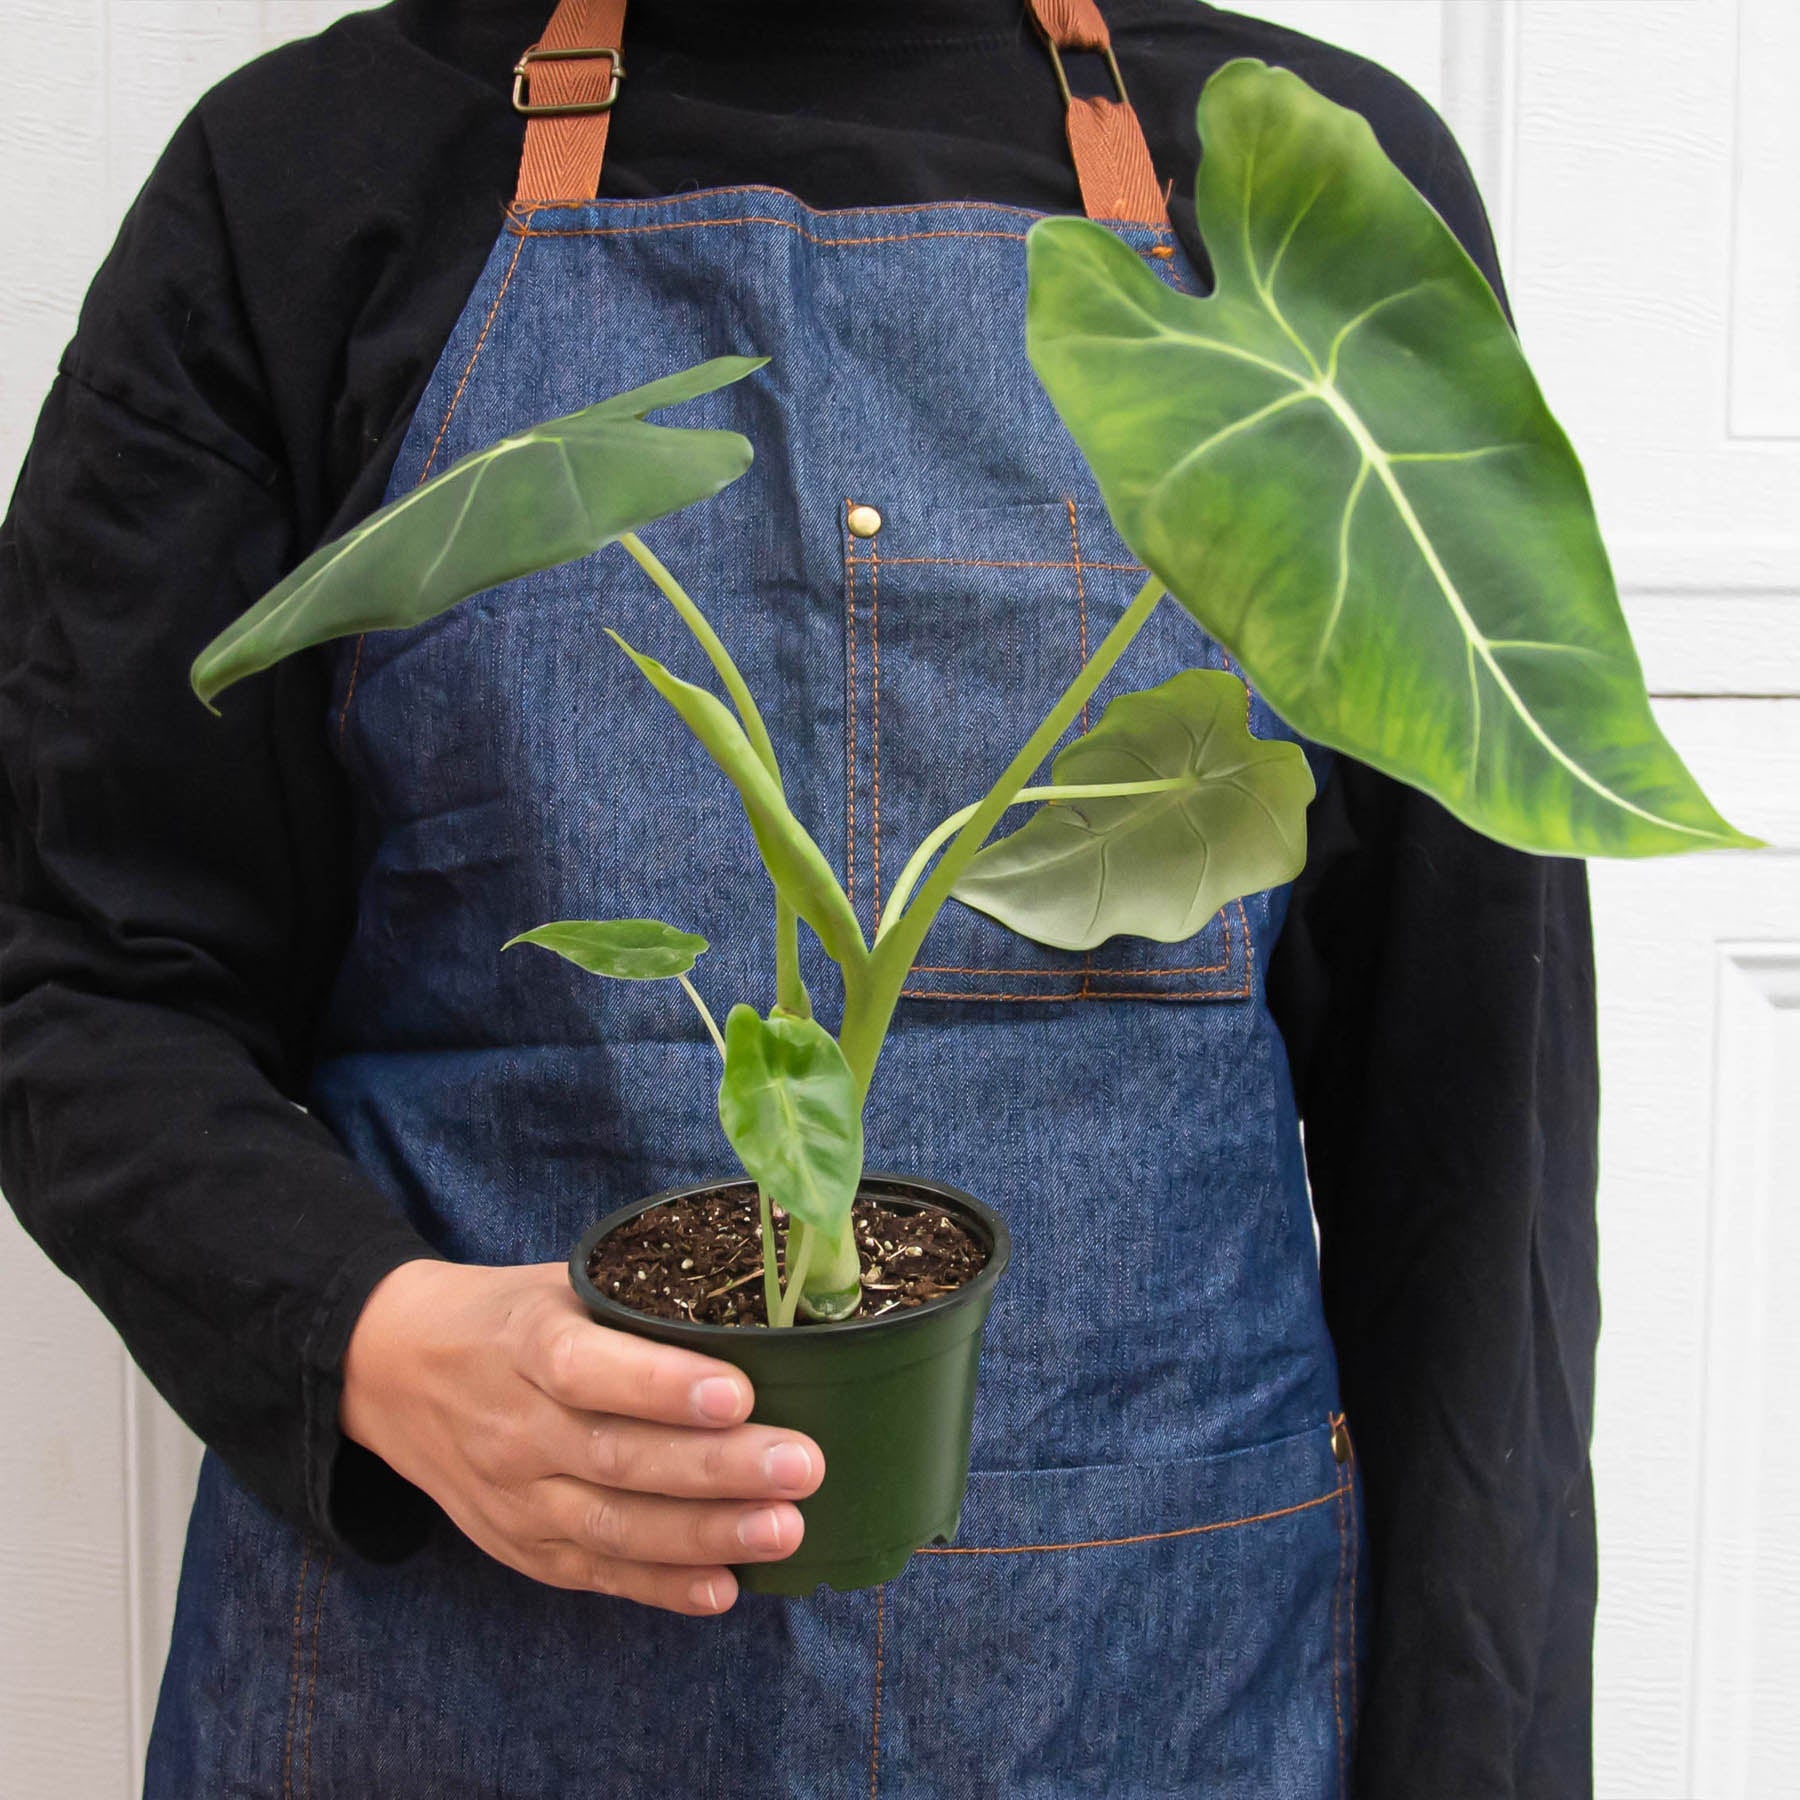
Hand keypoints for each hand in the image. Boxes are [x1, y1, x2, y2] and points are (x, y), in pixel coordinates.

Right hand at [340, 1259, 822, 1613]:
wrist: (393, 1370)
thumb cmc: (509, 1317)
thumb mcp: (559, 1283)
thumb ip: (641, 1301)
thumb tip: (764, 1308)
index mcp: (522, 1343)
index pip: (586, 1368)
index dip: (660, 1386)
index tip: (737, 1393)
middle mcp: (513, 1427)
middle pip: (615, 1456)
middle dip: (716, 1468)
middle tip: (801, 1466)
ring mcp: (513, 1496)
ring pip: (611, 1525)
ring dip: (704, 1535)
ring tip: (784, 1530)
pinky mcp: (519, 1546)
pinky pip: (595, 1573)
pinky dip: (661, 1586)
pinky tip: (724, 1587)